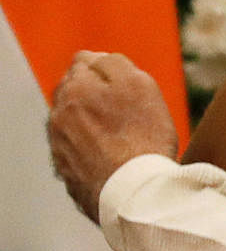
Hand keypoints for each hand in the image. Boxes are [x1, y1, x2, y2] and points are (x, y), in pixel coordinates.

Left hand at [48, 51, 178, 222]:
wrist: (135, 192)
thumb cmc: (142, 138)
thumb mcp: (139, 84)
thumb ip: (112, 62)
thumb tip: (94, 58)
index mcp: (74, 90)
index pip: (84, 62)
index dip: (110, 70)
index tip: (129, 87)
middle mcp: (58, 116)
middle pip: (75, 92)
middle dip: (96, 95)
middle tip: (128, 112)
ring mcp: (59, 146)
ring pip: (74, 122)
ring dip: (92, 123)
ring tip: (123, 138)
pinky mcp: (66, 173)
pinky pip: (77, 150)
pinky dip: (91, 149)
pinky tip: (114, 157)